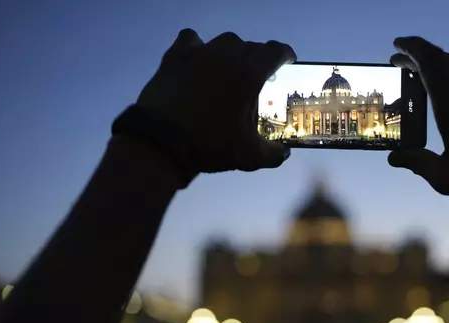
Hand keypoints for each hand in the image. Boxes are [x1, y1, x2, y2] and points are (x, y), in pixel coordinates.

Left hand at [136, 29, 295, 173]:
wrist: (161, 143)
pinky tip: (198, 61)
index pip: (275, 52)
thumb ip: (273, 154)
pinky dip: (199, 47)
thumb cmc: (211, 146)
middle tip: (257, 76)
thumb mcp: (249, 156)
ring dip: (232, 51)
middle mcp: (227, 56)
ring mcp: (199, 53)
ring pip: (224, 41)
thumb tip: (284, 153)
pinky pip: (191, 39)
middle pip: (251, 46)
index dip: (285, 55)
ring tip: (228, 68)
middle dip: (258, 58)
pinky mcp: (175, 57)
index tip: (287, 62)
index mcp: (249, 75)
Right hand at [388, 37, 448, 222]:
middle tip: (402, 62)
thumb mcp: (447, 178)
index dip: (412, 50)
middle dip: (420, 54)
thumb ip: (418, 163)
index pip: (430, 64)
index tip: (396, 47)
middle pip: (444, 58)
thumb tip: (394, 158)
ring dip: (440, 60)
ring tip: (424, 72)